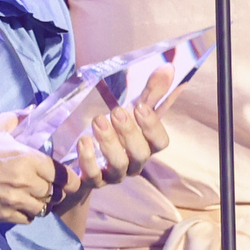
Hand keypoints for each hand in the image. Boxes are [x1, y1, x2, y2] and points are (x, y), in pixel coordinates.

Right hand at [0, 111, 57, 224]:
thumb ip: (17, 117)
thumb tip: (34, 109)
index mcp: (27, 159)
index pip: (62, 174)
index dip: (66, 177)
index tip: (65, 177)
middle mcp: (26, 182)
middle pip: (54, 192)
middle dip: (53, 189)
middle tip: (46, 185)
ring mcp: (15, 201)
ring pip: (43, 208)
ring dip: (40, 202)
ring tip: (32, 196)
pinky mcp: (4, 216)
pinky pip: (27, 219)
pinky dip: (27, 214)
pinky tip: (19, 205)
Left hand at [54, 73, 175, 210]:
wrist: (81, 162)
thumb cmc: (113, 132)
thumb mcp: (130, 111)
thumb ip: (149, 92)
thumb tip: (168, 67)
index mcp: (145, 145)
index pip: (160, 143)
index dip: (153, 126)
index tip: (140, 107)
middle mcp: (132, 164)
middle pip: (140, 155)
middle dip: (129, 133)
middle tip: (116, 111)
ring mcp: (112, 175)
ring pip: (118, 166)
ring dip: (109, 144)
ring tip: (97, 122)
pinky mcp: (89, 181)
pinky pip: (92, 177)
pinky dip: (87, 160)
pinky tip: (83, 141)